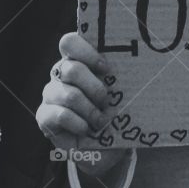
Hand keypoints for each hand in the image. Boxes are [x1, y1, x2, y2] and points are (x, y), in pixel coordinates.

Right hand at [37, 32, 129, 175]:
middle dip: (95, 87)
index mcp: (78, 60)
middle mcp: (61, 74)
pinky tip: (87, 129)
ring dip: (90, 110)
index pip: (70, 43)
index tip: (107, 69)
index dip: (88, 53)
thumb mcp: (122, 91)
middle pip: (71, 68)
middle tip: (107, 100)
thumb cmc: (115, 110)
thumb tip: (144, 62)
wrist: (104, 145)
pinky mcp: (44, 115)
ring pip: (69, 94)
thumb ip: (122, 75)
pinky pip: (60, 114)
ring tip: (102, 121)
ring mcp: (50, 93)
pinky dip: (79, 123)